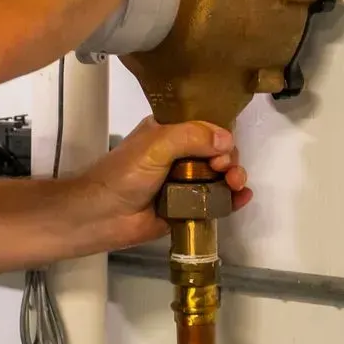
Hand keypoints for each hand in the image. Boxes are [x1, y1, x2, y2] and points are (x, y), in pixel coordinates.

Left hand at [68, 117, 250, 249]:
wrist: (102, 216)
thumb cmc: (124, 174)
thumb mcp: (156, 145)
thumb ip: (191, 137)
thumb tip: (227, 140)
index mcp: (169, 132)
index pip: (205, 127)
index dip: (220, 136)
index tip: (221, 149)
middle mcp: (179, 155)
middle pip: (218, 153)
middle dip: (229, 159)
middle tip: (224, 171)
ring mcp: (184, 183)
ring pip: (220, 177)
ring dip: (234, 178)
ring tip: (235, 186)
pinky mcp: (187, 208)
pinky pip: (215, 201)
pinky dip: (232, 199)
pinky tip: (242, 198)